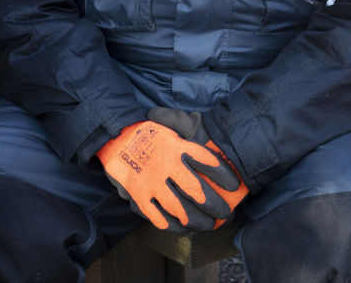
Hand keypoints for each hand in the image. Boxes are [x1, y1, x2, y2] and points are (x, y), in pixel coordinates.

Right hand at [96, 116, 247, 231]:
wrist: (115, 139)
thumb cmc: (148, 132)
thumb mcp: (169, 122)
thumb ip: (186, 123)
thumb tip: (201, 124)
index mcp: (177, 147)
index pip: (207, 161)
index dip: (223, 175)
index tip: (234, 185)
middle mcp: (166, 166)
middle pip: (197, 191)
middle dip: (215, 206)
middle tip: (226, 213)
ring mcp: (152, 184)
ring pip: (180, 209)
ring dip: (198, 220)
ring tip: (210, 224)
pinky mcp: (140, 197)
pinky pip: (159, 217)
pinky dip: (175, 226)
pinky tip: (186, 229)